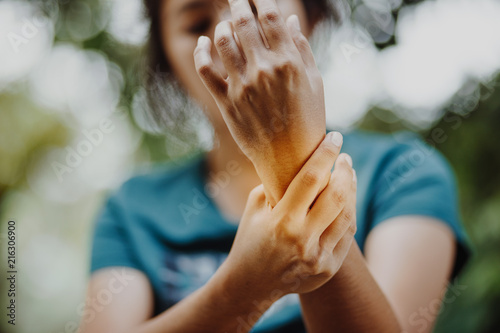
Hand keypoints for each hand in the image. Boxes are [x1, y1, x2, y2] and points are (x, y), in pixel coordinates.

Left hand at [194, 0, 325, 202]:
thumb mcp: (314, 83)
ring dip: (223, 25)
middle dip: (238, 3)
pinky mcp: (225, 102)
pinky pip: (205, 69)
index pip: (269, 16)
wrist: (290, 158)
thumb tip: (288, 19)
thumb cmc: (308, 119)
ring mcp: (241, 85)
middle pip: (243, 22)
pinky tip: (203, 42)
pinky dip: (201, 51)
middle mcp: (262, 69)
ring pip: (222, 41)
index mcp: (288, 62)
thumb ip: (301, 49)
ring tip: (228, 22)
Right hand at [218, 132, 356, 303]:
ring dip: (351, 190)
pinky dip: (348, 213)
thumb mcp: (255, 207)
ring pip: (347, 215)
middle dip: (345, 170)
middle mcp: (302, 240)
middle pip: (336, 196)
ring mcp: (318, 257)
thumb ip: (275, 183)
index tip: (335, 137)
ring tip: (349, 175)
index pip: (310, 178)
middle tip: (345, 157)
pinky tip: (346, 200)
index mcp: (281, 221)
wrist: (250, 284)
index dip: (325, 154)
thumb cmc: (250, 239)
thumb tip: (298, 159)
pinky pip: (347, 235)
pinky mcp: (328, 267)